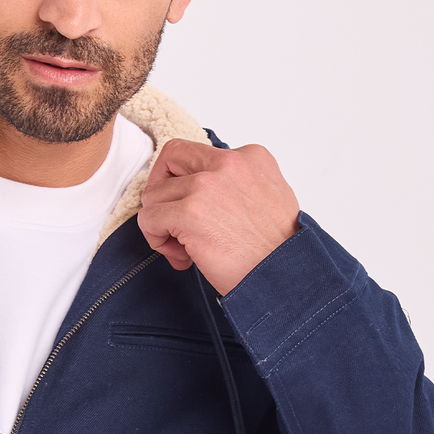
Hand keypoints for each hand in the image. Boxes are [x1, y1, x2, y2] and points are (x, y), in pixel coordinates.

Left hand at [137, 139, 299, 296]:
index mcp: (251, 157)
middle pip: (170, 157)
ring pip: (153, 193)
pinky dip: (156, 239)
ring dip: (162, 224)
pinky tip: (183, 256)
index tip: (191, 207)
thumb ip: (235, 185)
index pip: (197, 153)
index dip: (185, 181)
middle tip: (173, 220)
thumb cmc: (275, 251)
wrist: (285, 279)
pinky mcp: (190, 212)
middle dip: (163, 190)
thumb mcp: (267, 197)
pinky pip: (148, 218)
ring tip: (186, 248)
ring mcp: (207, 185)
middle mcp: (229, 163)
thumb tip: (196, 192)